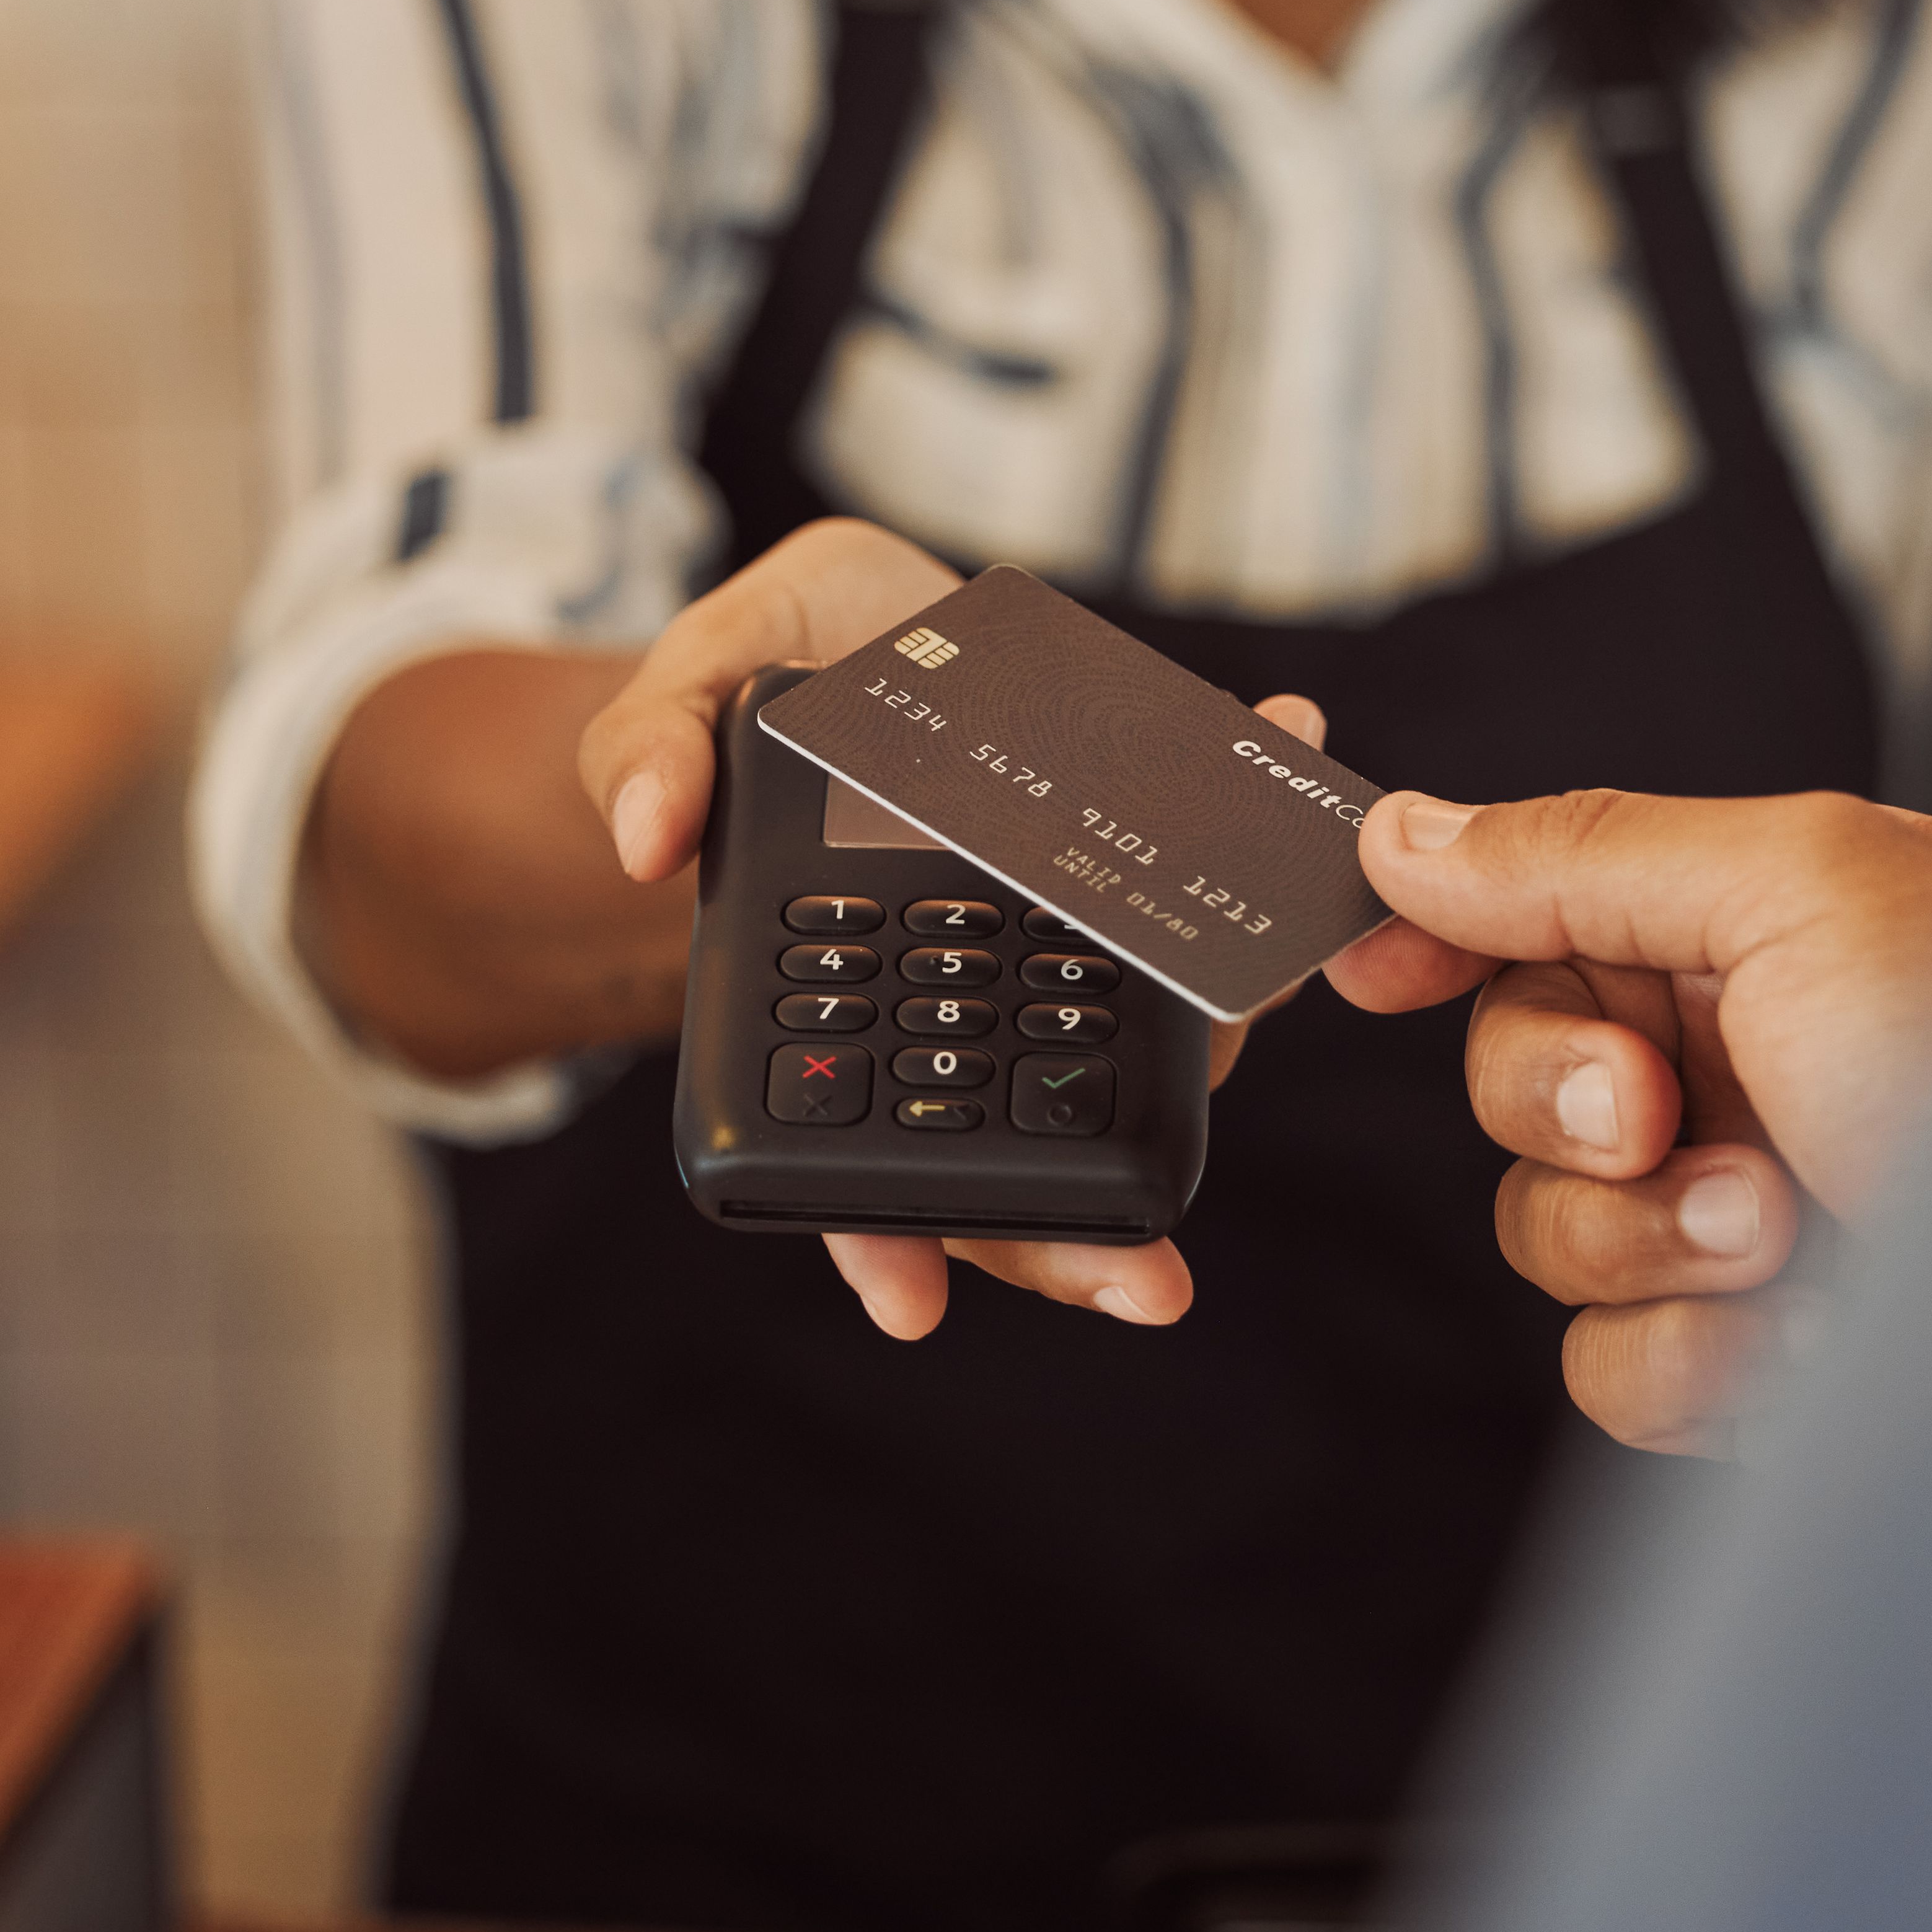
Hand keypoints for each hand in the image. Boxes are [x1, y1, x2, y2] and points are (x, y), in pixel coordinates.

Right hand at [578, 515, 1318, 1343]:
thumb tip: (645, 841)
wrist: (868, 627)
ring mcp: (1064, 946)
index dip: (886, 1235)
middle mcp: (969, 1002)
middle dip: (1083, 1236)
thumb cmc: (765, 686)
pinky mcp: (1137, 873)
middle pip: (1021, 1152)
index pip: (864, 1154)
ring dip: (1220, 1028)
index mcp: (845, 1004)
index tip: (912, 1304)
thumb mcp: (676, 696)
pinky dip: (1250, 850)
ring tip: (1271, 985)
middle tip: (1147, 1284)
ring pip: (1139, 1046)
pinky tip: (1286, 753)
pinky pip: (1201, 894)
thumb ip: (645, 754)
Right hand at [1327, 789, 1931, 1453]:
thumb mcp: (1801, 886)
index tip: (1365, 969)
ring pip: (1552, 1232)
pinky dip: (1698, 1360)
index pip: (1552, 910)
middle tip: (1666, 1116)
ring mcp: (1757, 1222)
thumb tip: (1405, 824)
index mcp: (1771, 926)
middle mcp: (1757, 1067)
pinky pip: (1617, 1366)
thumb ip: (1588, 852)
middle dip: (1570, 1106)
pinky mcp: (1762, 1361)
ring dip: (1646, 1240)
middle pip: (1519, 1077)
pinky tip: (1812, 1344)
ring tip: (1788, 1235)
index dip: (1442, 932)